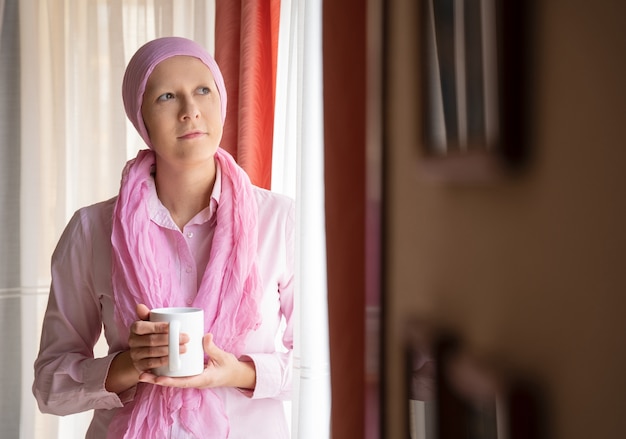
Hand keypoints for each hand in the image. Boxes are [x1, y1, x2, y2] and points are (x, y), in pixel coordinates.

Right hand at [105, 304, 188, 393]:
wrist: (143, 354)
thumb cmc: (151, 334)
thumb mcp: (150, 323)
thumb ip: (148, 315)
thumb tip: (139, 305)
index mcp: (135, 328)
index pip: (142, 326)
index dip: (157, 326)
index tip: (173, 326)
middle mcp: (132, 341)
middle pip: (151, 340)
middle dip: (170, 339)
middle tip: (186, 338)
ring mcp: (135, 354)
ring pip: (152, 352)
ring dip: (169, 351)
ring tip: (184, 348)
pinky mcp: (140, 366)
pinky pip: (151, 364)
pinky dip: (162, 361)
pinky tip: (172, 359)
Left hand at [138, 333, 255, 389]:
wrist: (235, 375)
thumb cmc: (229, 368)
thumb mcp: (223, 357)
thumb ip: (213, 347)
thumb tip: (205, 336)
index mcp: (202, 380)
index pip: (183, 382)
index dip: (169, 381)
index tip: (157, 379)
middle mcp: (194, 381)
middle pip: (173, 383)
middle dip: (157, 380)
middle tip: (141, 375)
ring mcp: (192, 378)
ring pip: (173, 379)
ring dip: (158, 377)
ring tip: (143, 373)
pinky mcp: (191, 374)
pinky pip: (177, 375)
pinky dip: (167, 372)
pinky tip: (157, 366)